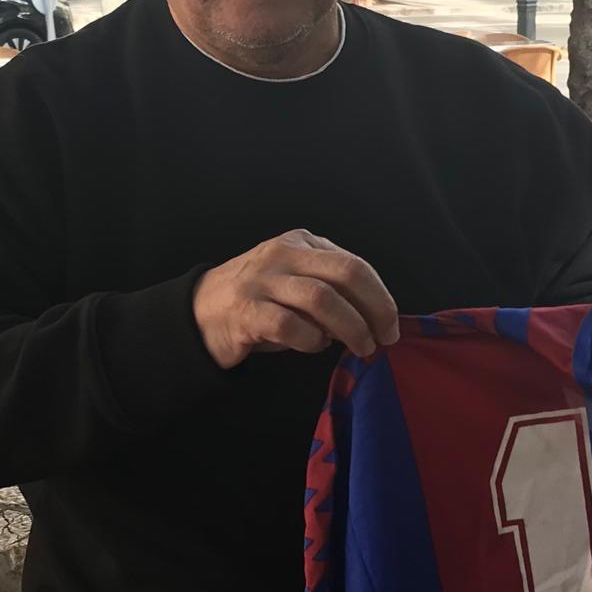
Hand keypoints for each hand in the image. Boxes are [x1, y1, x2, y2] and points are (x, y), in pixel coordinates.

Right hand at [193, 229, 400, 369]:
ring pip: (322, 298)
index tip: (391, 325)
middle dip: (374, 308)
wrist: (200, 314)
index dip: (380, 296)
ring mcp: (262, 281)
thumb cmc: (260, 302)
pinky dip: (311, 340)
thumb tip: (375, 319)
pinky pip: (290, 325)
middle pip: (345, 273)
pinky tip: (315, 346)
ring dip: (350, 328)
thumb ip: (332, 292)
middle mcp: (283, 255)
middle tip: (384, 338)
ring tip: (361, 348)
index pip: (354, 263)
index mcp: (301, 243)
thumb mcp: (296, 284)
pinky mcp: (246, 310)